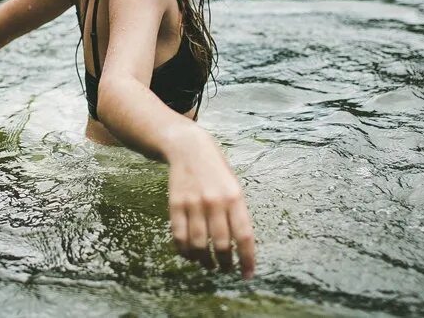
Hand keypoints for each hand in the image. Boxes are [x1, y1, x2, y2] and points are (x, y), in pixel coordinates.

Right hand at [166, 129, 255, 277]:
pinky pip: (179, 236)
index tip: (248, 275)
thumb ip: (237, 213)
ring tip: (209, 266)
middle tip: (226, 270)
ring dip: (204, 261)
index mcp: (235, 197)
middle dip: (225, 263)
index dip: (247, 259)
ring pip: (199, 244)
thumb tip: (241, 247)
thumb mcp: (234, 187)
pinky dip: (185, 251)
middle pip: (220, 244)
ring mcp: (193, 203)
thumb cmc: (216, 172)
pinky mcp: (175, 204)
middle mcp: (215, 201)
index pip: (244, 236)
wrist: (189, 148)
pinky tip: (191, 256)